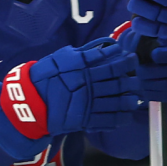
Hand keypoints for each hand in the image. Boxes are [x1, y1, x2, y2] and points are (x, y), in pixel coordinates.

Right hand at [0, 38, 138, 157]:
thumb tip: (107, 46)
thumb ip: (86, 53)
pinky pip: (107, 120)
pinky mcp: (84, 120)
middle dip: (130, 81)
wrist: (30, 101)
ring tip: (135, 98)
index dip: (125, 61)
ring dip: (129, 100)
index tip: (132, 59)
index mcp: (83, 68)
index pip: (110, 62)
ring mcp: (87, 104)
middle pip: (117, 82)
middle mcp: (87, 85)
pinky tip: (126, 115)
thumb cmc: (46, 75)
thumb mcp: (64, 57)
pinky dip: (119, 118)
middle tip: (137, 79)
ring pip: (116, 102)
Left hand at [117, 28, 166, 102]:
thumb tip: (140, 29)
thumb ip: (147, 33)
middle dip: (152, 72)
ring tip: (139, 80)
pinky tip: (145, 88)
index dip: (166, 55)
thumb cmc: (154, 44)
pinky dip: (154, 93)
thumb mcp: (153, 35)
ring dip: (151, 84)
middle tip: (138, 71)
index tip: (153, 55)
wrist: (162, 59)